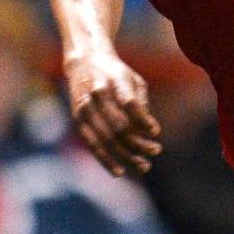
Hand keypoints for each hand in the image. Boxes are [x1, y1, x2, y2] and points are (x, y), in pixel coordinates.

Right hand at [66, 49, 161, 175]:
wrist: (84, 62)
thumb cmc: (116, 75)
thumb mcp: (133, 80)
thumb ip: (141, 103)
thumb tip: (151, 132)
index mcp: (114, 79)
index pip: (129, 103)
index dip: (142, 120)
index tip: (156, 132)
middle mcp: (97, 93)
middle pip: (119, 125)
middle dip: (138, 142)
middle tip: (156, 151)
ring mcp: (85, 107)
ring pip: (106, 138)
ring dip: (126, 155)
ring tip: (145, 166)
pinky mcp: (77, 118)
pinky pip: (92, 143)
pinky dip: (105, 159)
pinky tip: (120, 171)